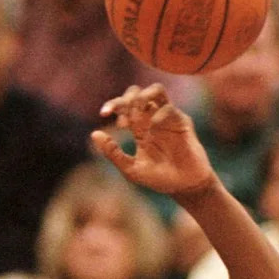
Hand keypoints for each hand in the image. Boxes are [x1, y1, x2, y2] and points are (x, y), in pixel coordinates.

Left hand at [91, 85, 214, 198]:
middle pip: (137, 93)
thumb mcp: (131, 169)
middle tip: (122, 115)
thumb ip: (113, 153)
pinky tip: (153, 128)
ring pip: (156, 90)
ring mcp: (168, 118)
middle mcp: (153, 119)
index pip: (124, 106)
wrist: (184, 188)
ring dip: (143, 96)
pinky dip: (158, 114)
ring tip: (136, 110)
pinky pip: (169, 108)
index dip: (113, 105)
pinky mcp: (182, 122)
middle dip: (126, 99)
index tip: (104, 114)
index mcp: (139, 128)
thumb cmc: (159, 179)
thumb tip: (94, 134)